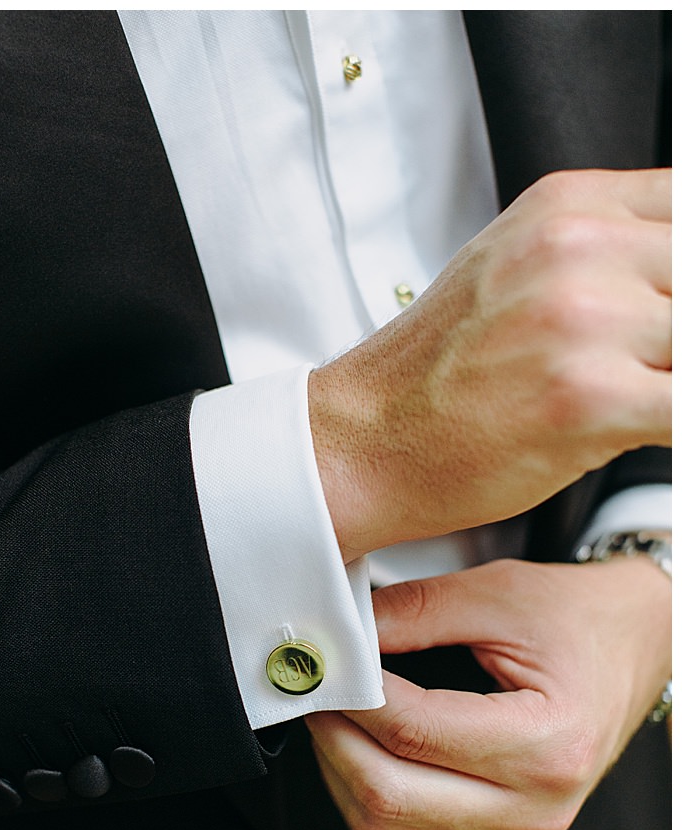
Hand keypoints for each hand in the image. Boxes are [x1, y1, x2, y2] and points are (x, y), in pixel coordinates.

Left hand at [305, 555, 669, 829]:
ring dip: (339, 771)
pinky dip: (364, 794)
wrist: (634, 646)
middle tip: (315, 691)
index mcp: (549, 742)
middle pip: (388, 794)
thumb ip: (411, 613)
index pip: (411, 731)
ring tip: (334, 715)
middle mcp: (538, 803)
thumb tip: (336, 636)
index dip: (350, 696)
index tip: (322, 665)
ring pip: (385, 826)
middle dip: (332, 738)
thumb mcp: (497, 594)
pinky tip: (361, 747)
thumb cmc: (577, 620)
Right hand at [310, 168, 670, 561]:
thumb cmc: (434, 372)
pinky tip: (638, 430)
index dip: (679, 273)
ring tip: (625, 398)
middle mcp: (577, 249)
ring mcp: (585, 321)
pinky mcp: (591, 398)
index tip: (660, 311)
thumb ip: (607, 249)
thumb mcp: (515, 265)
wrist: (361, 441)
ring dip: (667, 377)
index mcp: (567, 207)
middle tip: (638, 362)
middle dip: (671, 334)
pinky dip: (672, 426)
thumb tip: (674, 279)